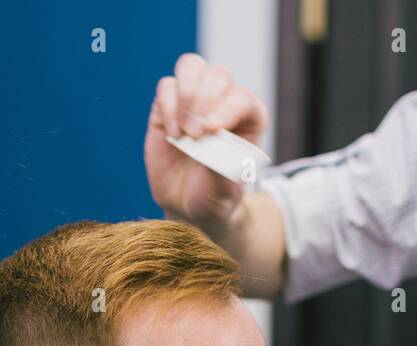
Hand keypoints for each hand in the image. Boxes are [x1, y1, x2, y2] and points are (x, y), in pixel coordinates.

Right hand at [145, 53, 269, 228]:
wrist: (187, 207)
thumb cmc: (214, 197)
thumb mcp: (224, 194)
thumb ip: (222, 169)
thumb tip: (211, 143)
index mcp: (249, 120)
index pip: (245, 99)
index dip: (229, 108)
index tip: (212, 130)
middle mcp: (224, 102)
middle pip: (219, 76)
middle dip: (205, 100)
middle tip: (195, 135)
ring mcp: (195, 100)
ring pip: (192, 67)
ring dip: (186, 94)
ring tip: (182, 132)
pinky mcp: (169, 105)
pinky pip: (167, 86)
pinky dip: (168, 106)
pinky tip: (172, 135)